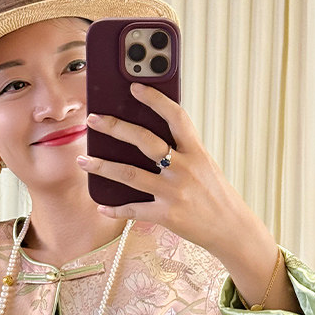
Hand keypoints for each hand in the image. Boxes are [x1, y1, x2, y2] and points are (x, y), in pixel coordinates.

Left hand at [78, 84, 250, 246]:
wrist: (231, 228)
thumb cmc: (215, 194)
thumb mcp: (205, 165)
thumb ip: (182, 151)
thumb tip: (150, 136)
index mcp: (196, 152)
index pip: (175, 117)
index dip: (155, 99)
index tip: (135, 86)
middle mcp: (184, 169)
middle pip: (145, 141)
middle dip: (116, 128)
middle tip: (93, 120)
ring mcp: (174, 192)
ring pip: (130, 175)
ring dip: (102, 166)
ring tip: (83, 160)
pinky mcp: (167, 215)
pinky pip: (134, 209)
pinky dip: (115, 209)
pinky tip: (101, 206)